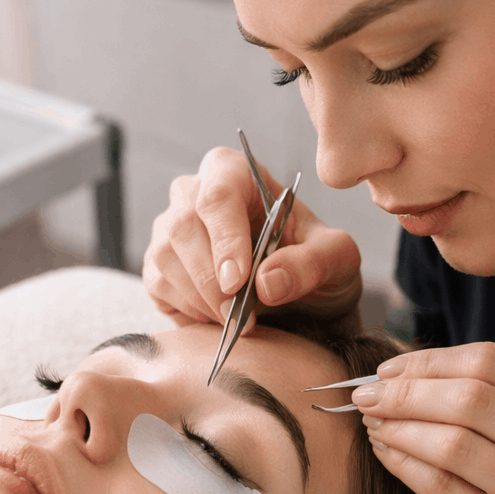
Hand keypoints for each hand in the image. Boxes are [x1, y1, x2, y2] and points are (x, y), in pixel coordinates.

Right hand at [142, 146, 362, 326]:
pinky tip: (218, 317)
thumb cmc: (314, 263)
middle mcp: (194, 192)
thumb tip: (267, 282)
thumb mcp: (337, 259)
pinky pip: (158, 285)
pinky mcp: (158, 264)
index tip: (238, 282)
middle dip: (211, 279)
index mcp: (237, 173)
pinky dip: (188, 309)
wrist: (300, 297)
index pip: (218, 194)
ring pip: (165, 258)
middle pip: (182, 226)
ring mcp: (169, 228)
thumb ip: (311, 263)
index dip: (225, 239)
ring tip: (239, 320)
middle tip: (242, 316)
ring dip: (201, 299)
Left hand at [354, 342, 494, 493]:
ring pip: (454, 441)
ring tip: (372, 425)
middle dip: (406, 390)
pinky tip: (385, 455)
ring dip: (399, 426)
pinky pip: (443, 488)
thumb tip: (411, 376)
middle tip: (366, 397)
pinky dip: (404, 464)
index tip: (389, 369)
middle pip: (472, 397)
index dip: (432, 361)